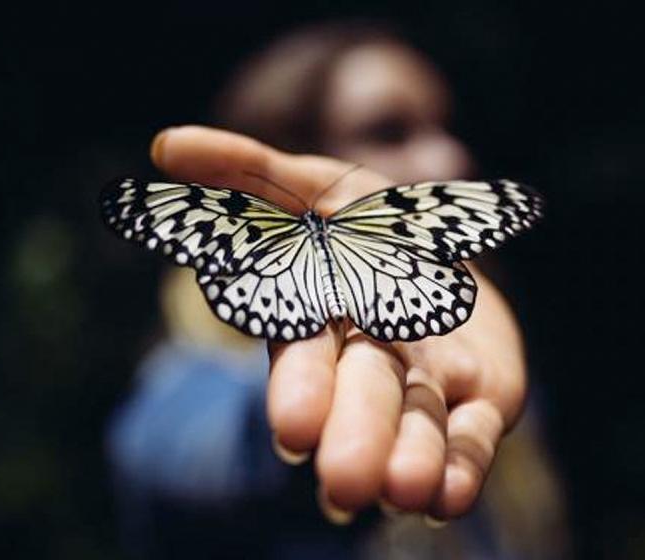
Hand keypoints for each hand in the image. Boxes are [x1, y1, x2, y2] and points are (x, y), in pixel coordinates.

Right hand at [149, 125, 527, 521]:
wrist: (449, 248)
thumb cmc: (365, 221)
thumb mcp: (309, 185)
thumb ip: (245, 171)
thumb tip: (164, 144)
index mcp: (320, 313)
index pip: (305, 352)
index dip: (302, 388)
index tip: (295, 432)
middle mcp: (369, 358)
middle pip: (363, 395)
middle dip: (355, 433)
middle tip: (346, 483)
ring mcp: (425, 384)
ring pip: (416, 425)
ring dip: (410, 459)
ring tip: (405, 495)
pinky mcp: (480, 400)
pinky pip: (471, 438)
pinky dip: (460, 467)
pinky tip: (448, 499)